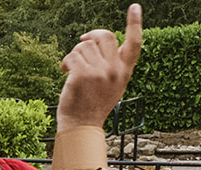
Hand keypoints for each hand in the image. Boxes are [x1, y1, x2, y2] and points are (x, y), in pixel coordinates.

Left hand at [56, 4, 142, 130]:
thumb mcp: (112, 85)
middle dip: (90, 36)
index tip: (135, 7)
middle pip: (104, 36)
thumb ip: (112, 65)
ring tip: (72, 70)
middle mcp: (115, 70)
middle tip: (81, 41)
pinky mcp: (83, 75)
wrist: (81, 126)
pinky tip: (65, 72)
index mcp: (125, 71)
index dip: (135, 23)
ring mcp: (99, 72)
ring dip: (74, 55)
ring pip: (84, 46)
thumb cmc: (93, 105)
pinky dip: (65, 62)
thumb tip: (96, 42)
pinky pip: (72, 55)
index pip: (135, 43)